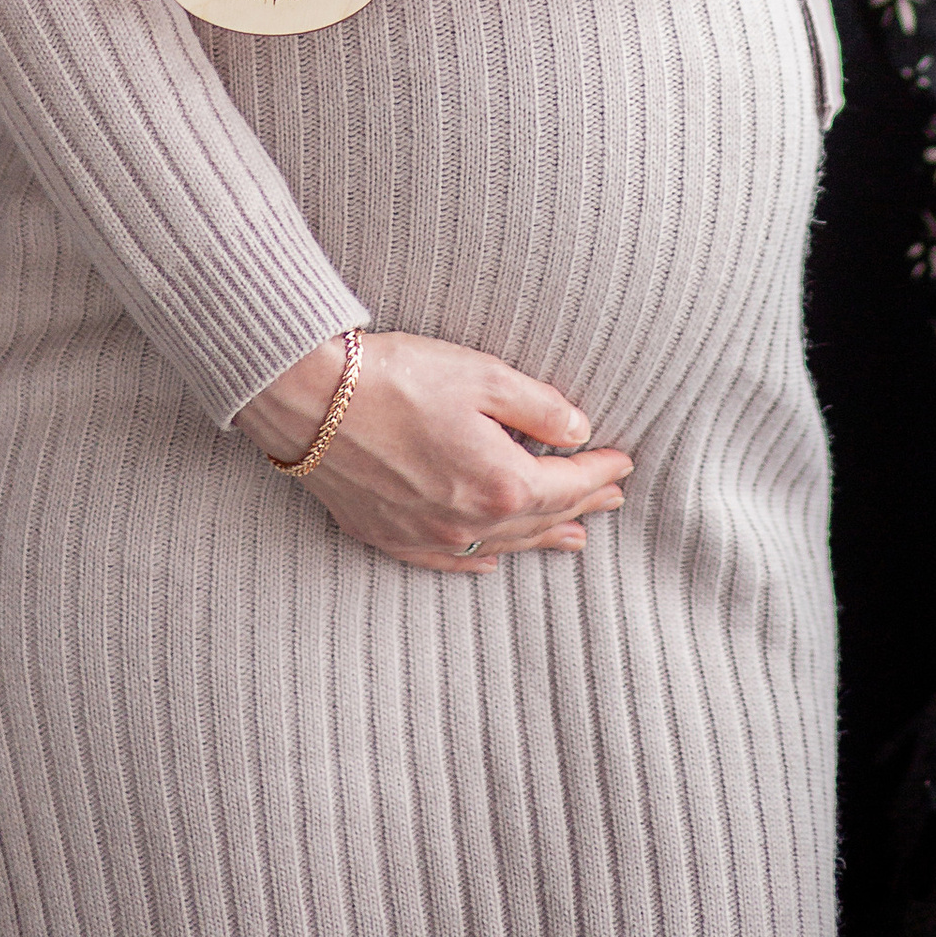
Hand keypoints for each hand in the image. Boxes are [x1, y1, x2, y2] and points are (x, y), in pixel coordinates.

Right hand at [237, 331, 632, 569]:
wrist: (311, 400)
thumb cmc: (397, 377)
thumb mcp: (483, 375)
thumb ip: (539, 407)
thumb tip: (579, 431)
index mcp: (501, 483)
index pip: (569, 484)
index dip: (600, 472)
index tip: (624, 462)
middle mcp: (469, 522)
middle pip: (540, 519)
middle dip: (580, 505)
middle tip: (610, 499)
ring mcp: (428, 536)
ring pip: (501, 546)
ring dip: (541, 539)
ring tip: (573, 538)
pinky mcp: (389, 536)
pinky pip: (449, 561)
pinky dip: (480, 560)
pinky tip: (490, 562)